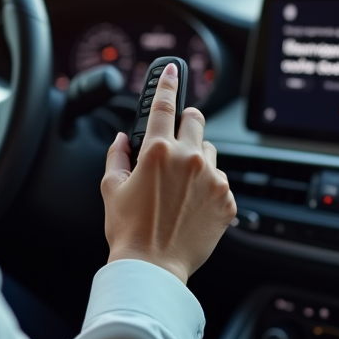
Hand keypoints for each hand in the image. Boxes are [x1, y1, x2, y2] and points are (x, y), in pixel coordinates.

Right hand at [101, 63, 235, 283]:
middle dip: (186, 124)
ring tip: (179, 188)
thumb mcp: (111, 188)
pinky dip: (207, 188)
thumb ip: (117, 155)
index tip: (173, 70)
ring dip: (197, 159)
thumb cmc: (128, 231)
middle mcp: (190, 159)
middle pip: (197, 120)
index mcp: (159, 151)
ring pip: (211, 152)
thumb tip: (122, 140)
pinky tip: (190, 207)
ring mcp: (213, 180)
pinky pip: (220, 182)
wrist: (152, 268)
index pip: (165, 104)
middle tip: (174, 141)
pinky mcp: (227, 201)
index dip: (168, 82)